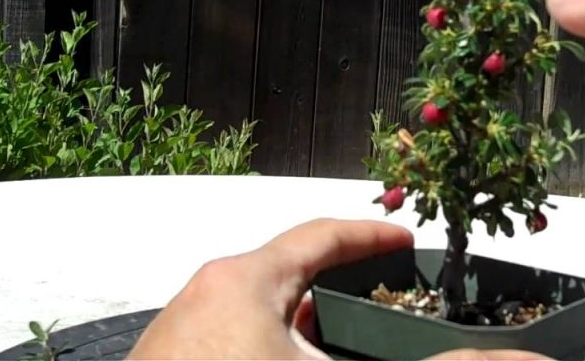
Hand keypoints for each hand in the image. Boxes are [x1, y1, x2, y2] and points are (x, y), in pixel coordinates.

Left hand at [127, 218, 548, 358]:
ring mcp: (177, 337)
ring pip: (254, 315)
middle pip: (286, 274)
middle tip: (382, 307)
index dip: (372, 236)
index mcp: (244, 282)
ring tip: (338, 348)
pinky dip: (267, 350)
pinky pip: (228, 344)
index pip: (321, 235)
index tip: (406, 243)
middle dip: (338, 290)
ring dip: (300, 328)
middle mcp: (203, 298)